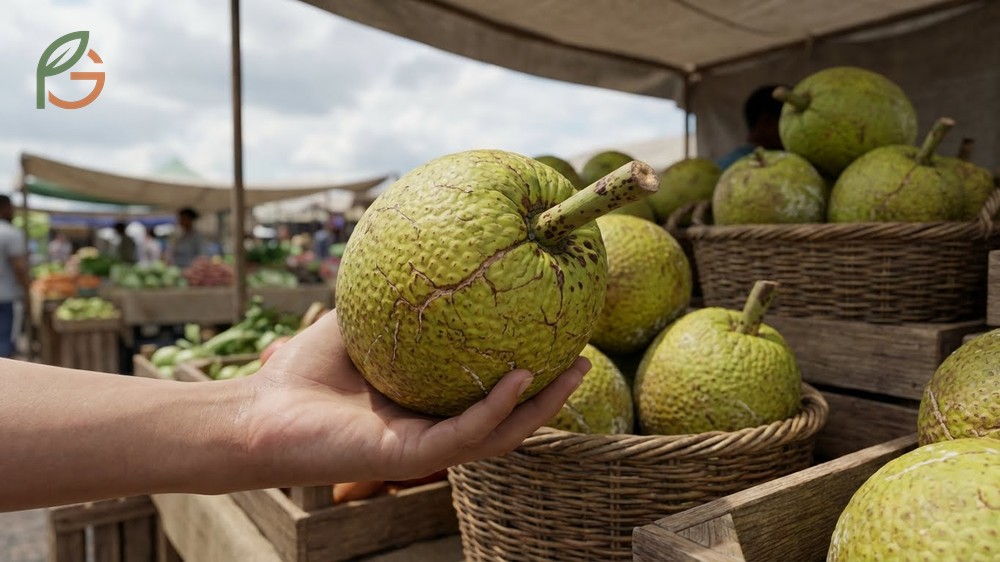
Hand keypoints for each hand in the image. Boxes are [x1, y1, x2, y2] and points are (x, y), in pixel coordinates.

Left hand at [242, 310, 589, 484]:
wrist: (259, 413)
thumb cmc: (302, 372)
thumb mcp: (361, 322)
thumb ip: (397, 299)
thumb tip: (428, 248)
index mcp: (428, 405)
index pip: (490, 393)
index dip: (529, 372)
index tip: (555, 334)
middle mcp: (434, 430)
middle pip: (510, 418)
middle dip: (551, 394)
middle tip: (584, 357)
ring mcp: (425, 448)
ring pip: (501, 433)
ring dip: (541, 406)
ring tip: (573, 371)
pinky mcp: (409, 458)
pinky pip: (465, 434)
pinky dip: (496, 407)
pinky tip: (520, 379)